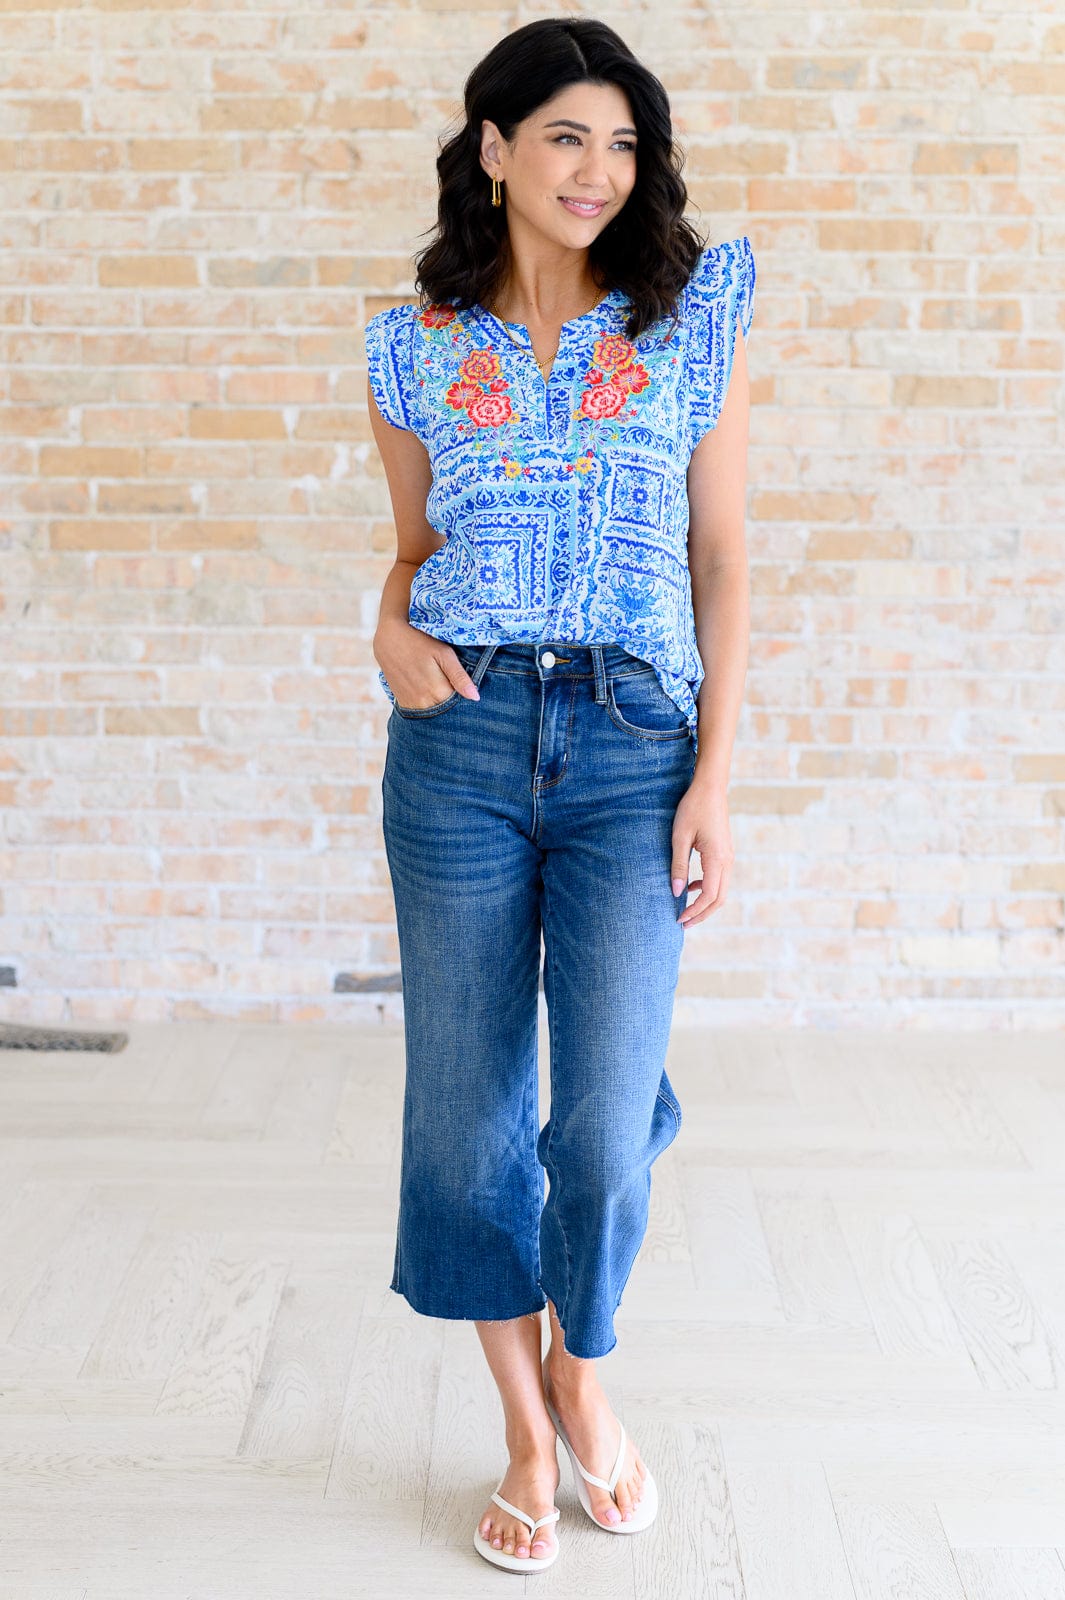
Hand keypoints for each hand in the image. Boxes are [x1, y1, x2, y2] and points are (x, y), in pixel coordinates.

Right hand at [374, 621, 479, 708]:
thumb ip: (459, 676)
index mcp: (438, 691)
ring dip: (442, 708)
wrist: (388, 639)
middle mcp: (424, 703)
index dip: (467, 701)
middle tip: (456, 690)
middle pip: (447, 714)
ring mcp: (412, 705)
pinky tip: (432, 695)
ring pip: (434, 715)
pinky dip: (429, 708)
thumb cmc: (420, 642)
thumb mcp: (444, 654)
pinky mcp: (403, 704)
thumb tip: (475, 698)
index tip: (470, 693)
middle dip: (456, 707)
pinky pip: (421, 713)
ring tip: (442, 689)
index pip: (460, 707)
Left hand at [670, 779, 733, 927]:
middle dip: (702, 914)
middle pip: (719, 899)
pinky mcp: (726, 853)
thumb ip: (679, 865)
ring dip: (705, 903)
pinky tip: (691, 886)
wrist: (710, 789)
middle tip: (683, 923)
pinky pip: (720, 879)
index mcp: (717, 859)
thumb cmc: (692, 809)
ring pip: (721, 890)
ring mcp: (729, 857)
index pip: (709, 896)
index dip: (695, 911)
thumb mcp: (679, 837)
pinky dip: (707, 889)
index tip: (679, 919)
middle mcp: (728, 861)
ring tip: (686, 909)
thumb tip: (676, 892)